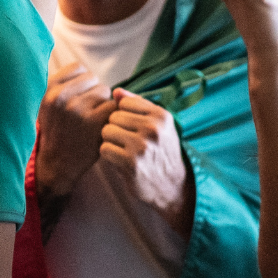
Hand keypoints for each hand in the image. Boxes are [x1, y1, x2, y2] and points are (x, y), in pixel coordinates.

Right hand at [36, 62, 115, 199]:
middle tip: (86, 111)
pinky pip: (113, 107)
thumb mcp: (46, 104)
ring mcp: (78, 109)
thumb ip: (61, 84)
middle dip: (93, 92)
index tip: (79, 95)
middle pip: (93, 78)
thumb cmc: (55, 131)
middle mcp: (61, 97)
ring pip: (105, 91)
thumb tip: (84, 69)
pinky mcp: (95, 122)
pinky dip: (110, 116)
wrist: (56, 164)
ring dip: (103, 103)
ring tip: (92, 119)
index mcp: (49, 90)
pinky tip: (100, 126)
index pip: (78, 67)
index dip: (83, 81)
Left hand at [100, 89, 191, 235]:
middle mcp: (153, 129)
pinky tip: (119, 160)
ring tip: (122, 149)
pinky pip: (104, 149)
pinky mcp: (131, 163)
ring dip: (110, 141)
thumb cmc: (162, 152)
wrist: (173, 186)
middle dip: (115, 128)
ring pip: (106, 131)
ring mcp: (142, 146)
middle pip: (113, 117)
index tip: (131, 126)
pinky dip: (108, 155)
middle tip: (126, 141)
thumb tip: (116, 91)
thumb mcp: (158, 124)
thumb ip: (137, 105)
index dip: (123, 114)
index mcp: (161, 115)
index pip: (124, 102)